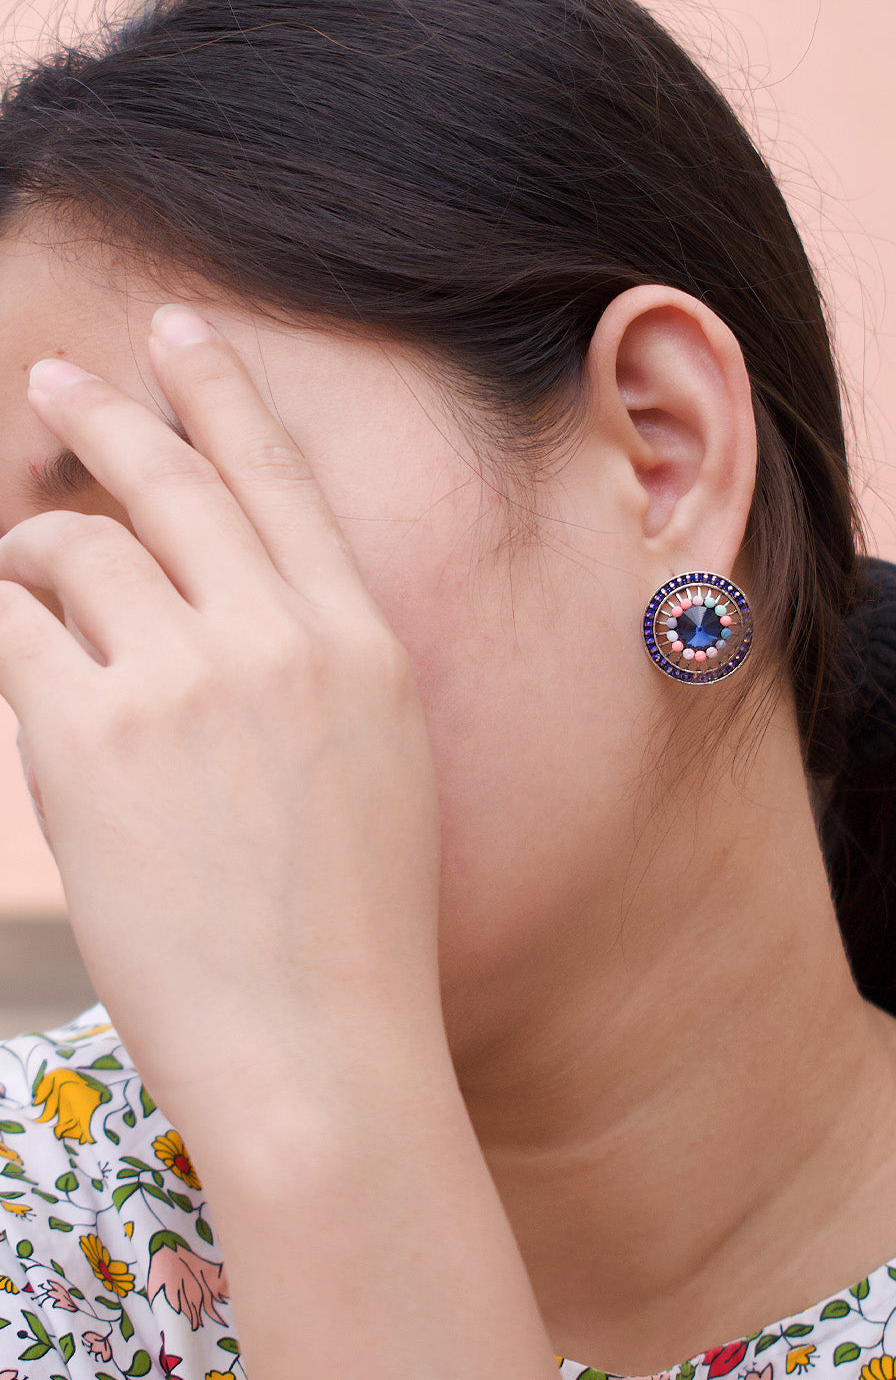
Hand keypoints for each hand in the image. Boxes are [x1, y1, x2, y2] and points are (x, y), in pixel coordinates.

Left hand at [0, 304, 443, 1140]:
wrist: (323, 1048)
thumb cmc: (354, 930)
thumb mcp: (374, 771)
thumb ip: (303, 673)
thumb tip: (195, 610)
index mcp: (362, 646)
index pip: (283, 483)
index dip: (226, 396)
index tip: (186, 331)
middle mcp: (281, 638)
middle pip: (172, 483)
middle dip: (109, 416)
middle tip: (60, 376)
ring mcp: (189, 679)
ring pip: (76, 553)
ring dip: (36, 562)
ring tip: (31, 597)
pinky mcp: (93, 734)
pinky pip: (15, 633)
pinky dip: (3, 632)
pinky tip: (14, 659)